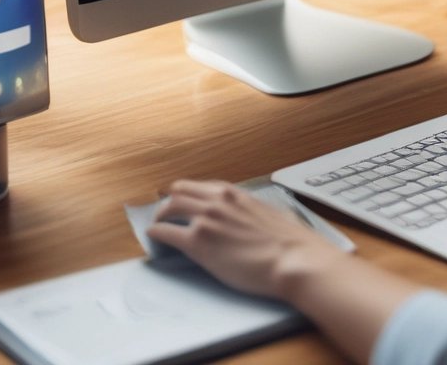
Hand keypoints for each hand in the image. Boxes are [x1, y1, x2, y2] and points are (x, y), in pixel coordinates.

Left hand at [148, 180, 339, 298]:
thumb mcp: (270, 212)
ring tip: (157, 225)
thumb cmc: (290, 240)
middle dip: (169, 202)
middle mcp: (217, 200)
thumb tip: (257, 216)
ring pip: (169, 208)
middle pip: (179, 192)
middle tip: (164, 213)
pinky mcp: (198, 243)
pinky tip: (153, 237)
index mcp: (235, 192)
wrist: (293, 259)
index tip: (181, 199)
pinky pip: (166, 233)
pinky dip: (156, 233)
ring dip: (160, 216)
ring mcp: (206, 220)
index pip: (199, 186)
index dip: (186, 193)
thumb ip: (254, 210)